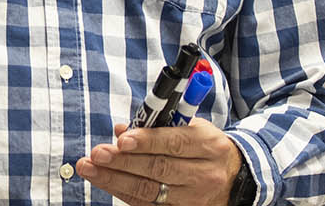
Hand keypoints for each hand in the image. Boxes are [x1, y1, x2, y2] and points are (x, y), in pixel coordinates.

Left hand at [76, 120, 244, 205]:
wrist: (234, 178)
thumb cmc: (204, 147)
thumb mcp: (191, 128)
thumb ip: (157, 126)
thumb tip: (121, 130)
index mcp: (209, 146)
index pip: (175, 143)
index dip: (147, 142)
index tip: (122, 139)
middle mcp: (204, 174)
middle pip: (159, 169)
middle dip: (124, 162)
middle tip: (97, 153)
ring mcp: (194, 197)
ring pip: (149, 190)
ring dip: (115, 179)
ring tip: (90, 167)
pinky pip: (146, 204)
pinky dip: (122, 192)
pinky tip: (104, 181)